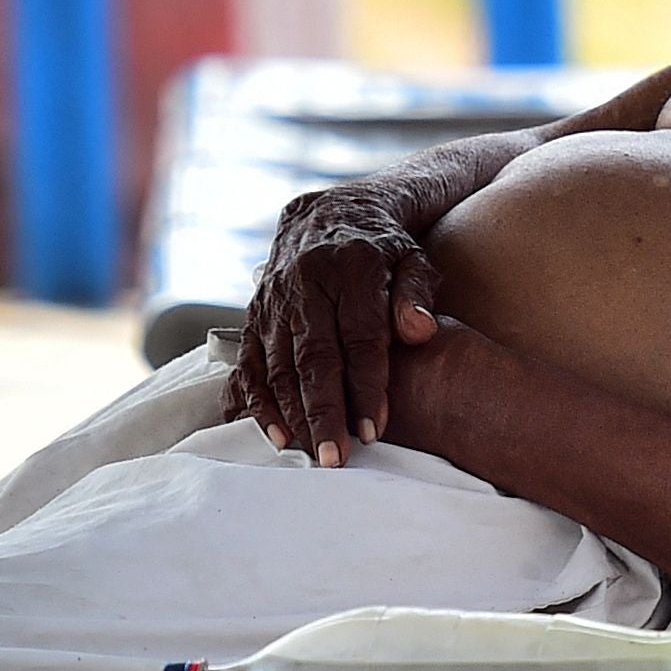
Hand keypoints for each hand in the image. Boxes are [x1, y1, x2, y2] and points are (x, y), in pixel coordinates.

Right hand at [231, 191, 438, 464]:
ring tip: (307, 452)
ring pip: (278, 363)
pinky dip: (259, 400)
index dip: (367, 385)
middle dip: (324, 411)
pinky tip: (276, 433)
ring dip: (291, 412)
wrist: (330, 212)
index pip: (361, 336)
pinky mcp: (255, 312)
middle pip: (314, 356)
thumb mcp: (414, 260)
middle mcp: (306, 282)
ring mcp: (274, 298)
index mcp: (352, 267)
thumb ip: (417, 295)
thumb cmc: (385, 249)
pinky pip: (251, 362)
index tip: (375, 429)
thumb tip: (419, 332)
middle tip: (335, 458)